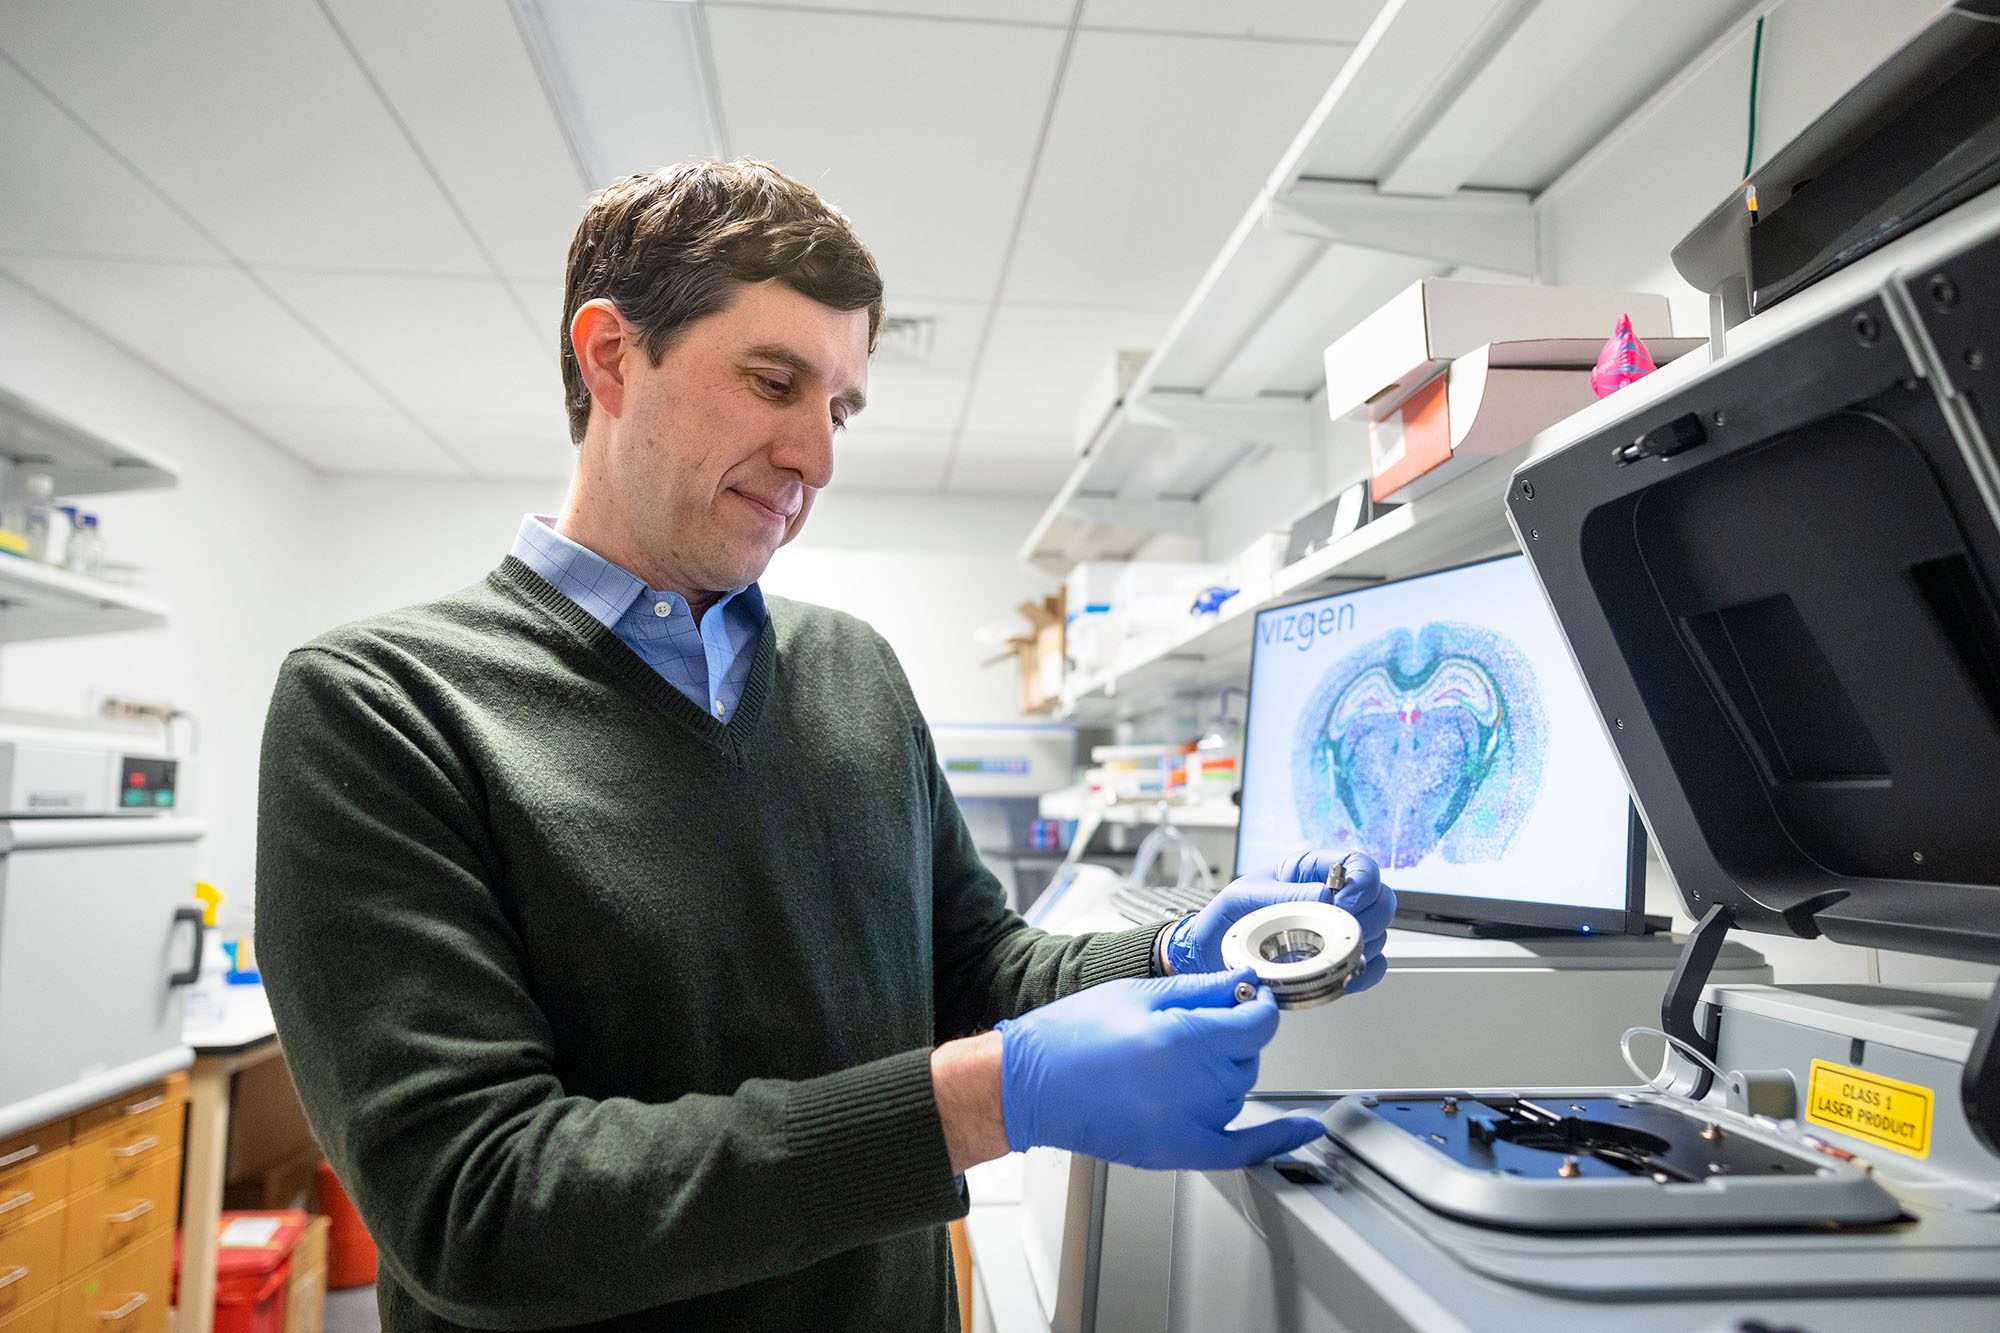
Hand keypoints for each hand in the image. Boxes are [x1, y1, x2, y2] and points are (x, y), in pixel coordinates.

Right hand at [997, 970, 1324, 1169]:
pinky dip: (1279, 1139)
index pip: (1259, 1021)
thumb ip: (1202, 989)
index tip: (1253, 998)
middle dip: (1233, 1036)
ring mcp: (1189, 1121)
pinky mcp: (1179, 1150)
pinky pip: (1243, 1148)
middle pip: (1249, 1055)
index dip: (1260, 1005)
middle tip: (1194, 1025)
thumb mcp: (1140, 992)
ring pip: (1240, 1089)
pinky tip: (1306, 1130)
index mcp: (1184, 1036)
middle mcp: (1193, 1083)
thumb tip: (1246, 983)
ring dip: (1227, 1071)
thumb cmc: (1073, 1035)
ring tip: (1177, 1060)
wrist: (1032, 1084)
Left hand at [1164, 850, 1395, 992]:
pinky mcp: (1335, 959)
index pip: (1359, 864)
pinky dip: (1367, 971)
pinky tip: (1347, 975)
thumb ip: (1285, 894)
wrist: (1210, 955)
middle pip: (1380, 898)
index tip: (1343, 902)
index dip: (1362, 881)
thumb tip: (1325, 896)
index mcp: (1311, 871)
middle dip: (1367, 916)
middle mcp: (1331, 898)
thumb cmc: (1225, 917)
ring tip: (1335, 953)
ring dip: (1365, 944)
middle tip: (1340, 931)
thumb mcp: (1246, 895)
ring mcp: (1335, 930)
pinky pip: (1371, 963)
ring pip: (1379, 931)